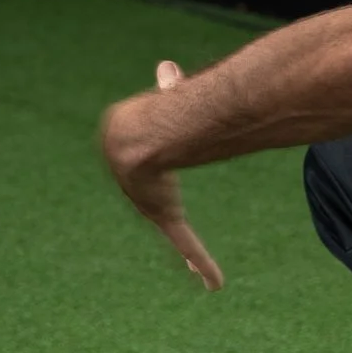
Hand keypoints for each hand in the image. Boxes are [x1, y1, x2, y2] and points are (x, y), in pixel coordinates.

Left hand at [98, 60, 224, 290]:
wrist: (137, 137)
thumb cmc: (151, 112)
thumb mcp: (164, 100)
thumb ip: (169, 88)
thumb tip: (168, 69)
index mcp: (138, 164)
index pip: (147, 179)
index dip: (155, 189)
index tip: (158, 198)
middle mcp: (142, 190)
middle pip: (162, 214)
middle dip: (173, 229)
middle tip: (183, 251)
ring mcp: (152, 205)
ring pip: (177, 236)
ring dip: (192, 255)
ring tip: (202, 275)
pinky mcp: (165, 215)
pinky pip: (186, 242)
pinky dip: (202, 262)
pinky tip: (214, 283)